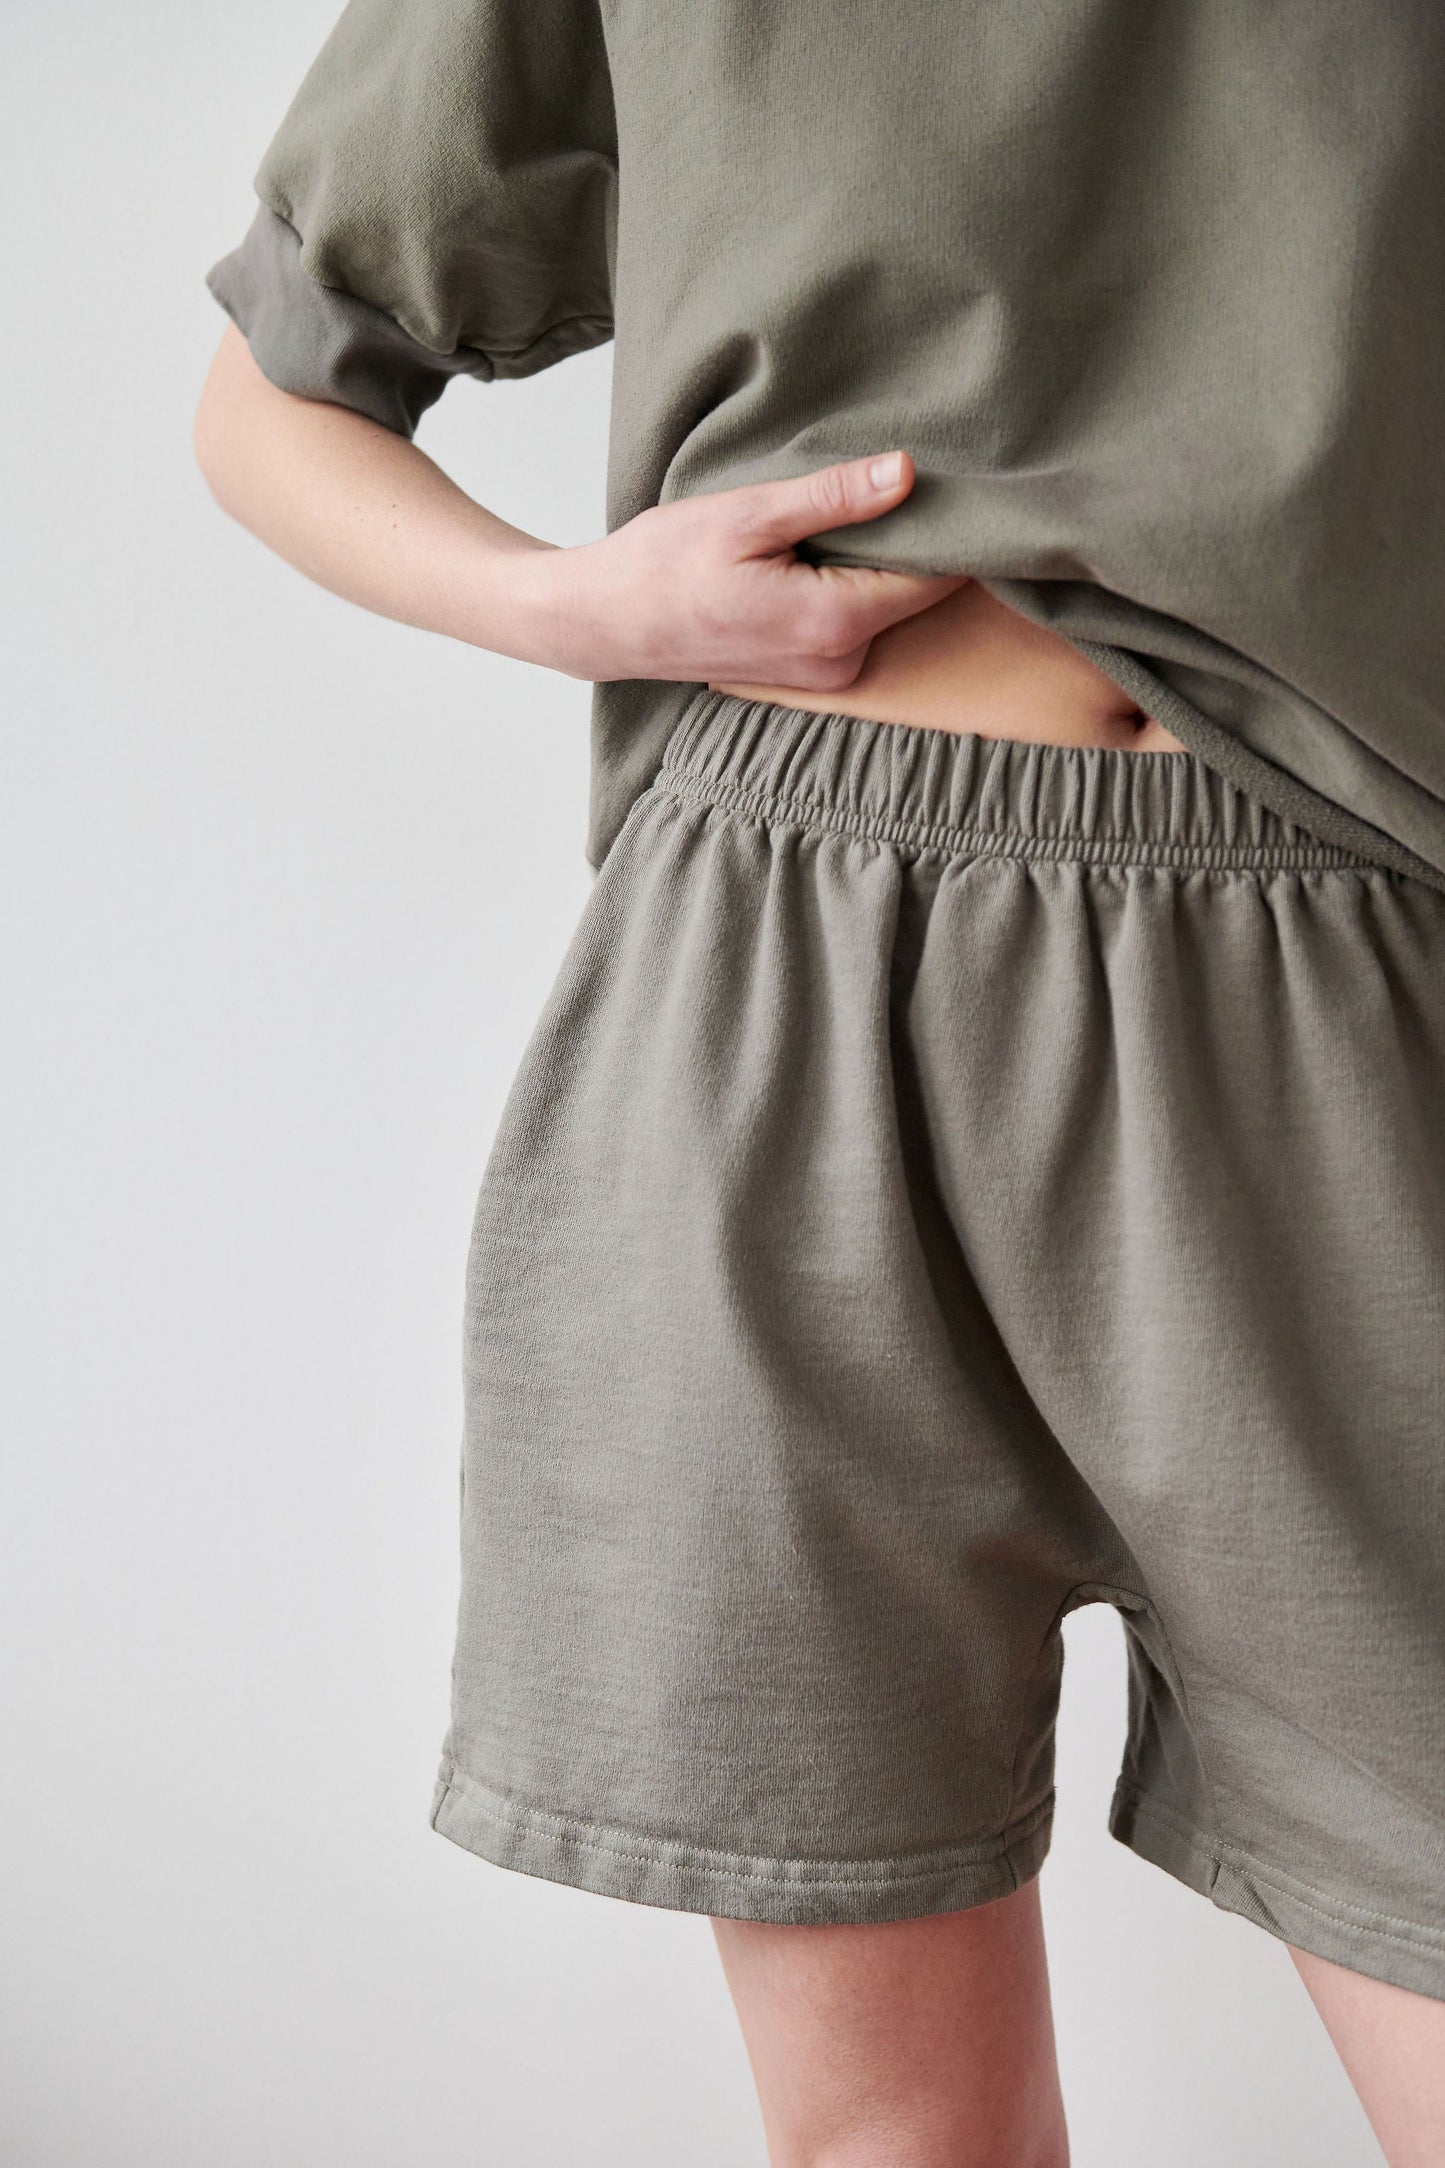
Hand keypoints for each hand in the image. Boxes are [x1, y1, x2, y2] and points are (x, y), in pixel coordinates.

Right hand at [514, 451, 966, 686]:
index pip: (936, 577)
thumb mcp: (750, 513)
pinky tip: (810, 552)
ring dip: (869, 563)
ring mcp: (824, 676)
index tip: (951, 482)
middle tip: (889, 481)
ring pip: (883, 607)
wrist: (604, 621)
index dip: (948, 528)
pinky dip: (845, 586)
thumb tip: (908, 474)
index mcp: (835, 623)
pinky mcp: (806, 675)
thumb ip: (835, 498)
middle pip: (913, 593)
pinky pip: (852, 622)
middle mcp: (841, 662)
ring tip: (835, 515)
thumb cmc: (663, 565)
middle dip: (907, 542)